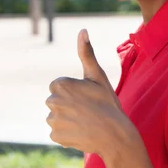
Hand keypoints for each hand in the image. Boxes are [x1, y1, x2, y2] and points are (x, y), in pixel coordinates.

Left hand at [46, 29, 131, 154]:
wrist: (115, 136)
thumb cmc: (107, 103)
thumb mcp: (97, 76)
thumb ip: (86, 53)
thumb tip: (83, 30)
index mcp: (60, 85)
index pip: (59, 86)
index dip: (73, 91)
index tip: (86, 96)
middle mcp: (52, 102)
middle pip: (56, 101)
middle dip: (68, 104)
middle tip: (87, 110)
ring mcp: (53, 121)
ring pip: (56, 117)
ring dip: (66, 119)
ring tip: (85, 122)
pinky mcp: (55, 137)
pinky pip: (57, 132)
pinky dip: (66, 133)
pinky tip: (81, 132)